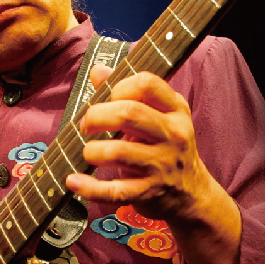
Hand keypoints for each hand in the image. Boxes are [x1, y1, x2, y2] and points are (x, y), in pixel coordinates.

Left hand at [66, 66, 209, 220]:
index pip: (146, 84)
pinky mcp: (149, 192)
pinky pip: (116, 191)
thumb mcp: (157, 116)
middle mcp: (173, 135)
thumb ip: (127, 93)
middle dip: (97, 116)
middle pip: (129, 114)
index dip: (119, 87)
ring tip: (88, 152)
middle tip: (86, 125)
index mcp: (175, 110)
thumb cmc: (165, 148)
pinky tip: (74, 181)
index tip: (108, 100)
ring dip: (92, 151)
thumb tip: (97, 70)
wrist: (190, 193)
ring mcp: (162, 165)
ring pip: (119, 152)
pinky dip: (90, 188)